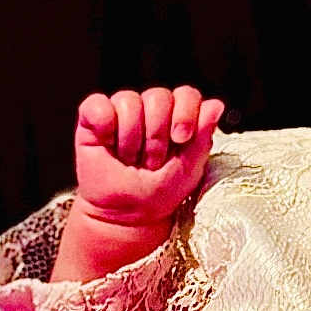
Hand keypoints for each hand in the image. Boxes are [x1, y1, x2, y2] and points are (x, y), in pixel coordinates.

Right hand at [74, 86, 223, 228]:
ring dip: (131, 139)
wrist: (125, 214)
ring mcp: (122, 110)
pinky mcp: (94, 117)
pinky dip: (104, 126)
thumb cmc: (159, 194)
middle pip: (158, 96)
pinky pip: (98, 105)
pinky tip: (108, 145)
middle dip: (157, 136)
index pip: (186, 95)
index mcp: (177, 117)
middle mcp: (150, 109)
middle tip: (152, 163)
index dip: (185, 113)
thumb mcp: (188, 170)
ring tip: (129, 161)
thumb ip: (202, 137)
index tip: (181, 138)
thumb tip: (216, 104)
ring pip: (129, 101)